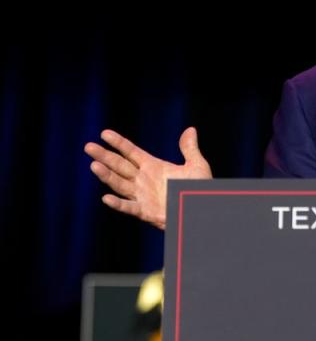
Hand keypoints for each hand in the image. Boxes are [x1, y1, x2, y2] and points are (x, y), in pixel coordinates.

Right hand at [84, 127, 211, 228]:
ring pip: (120, 184)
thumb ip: (189, 149)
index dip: (118, 143)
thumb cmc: (198, 189)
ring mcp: (142, 195)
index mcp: (153, 166)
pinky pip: (129, 207)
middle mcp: (143, 180)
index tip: (104, 133)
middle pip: (120, 166)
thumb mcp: (196, 166)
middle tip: (88, 147)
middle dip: (105, 156)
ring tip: (94, 165)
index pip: (131, 152)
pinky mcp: (146, 211)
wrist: (202, 209)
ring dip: (107, 176)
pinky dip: (118, 204)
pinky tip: (106, 198)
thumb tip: (190, 129)